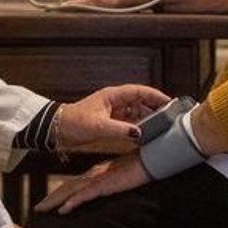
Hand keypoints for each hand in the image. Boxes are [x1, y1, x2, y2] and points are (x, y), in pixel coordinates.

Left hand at [35, 153, 150, 215]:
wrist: (151, 158)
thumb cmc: (141, 165)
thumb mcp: (124, 175)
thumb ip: (115, 181)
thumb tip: (110, 187)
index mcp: (98, 171)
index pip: (75, 183)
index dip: (61, 192)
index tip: (51, 201)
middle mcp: (95, 173)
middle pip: (68, 187)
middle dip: (52, 198)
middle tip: (38, 208)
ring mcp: (99, 178)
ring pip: (71, 191)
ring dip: (55, 200)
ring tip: (42, 209)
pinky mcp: (105, 184)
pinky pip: (85, 195)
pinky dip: (73, 202)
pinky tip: (63, 209)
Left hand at [54, 84, 170, 152]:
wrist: (59, 128)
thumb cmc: (74, 122)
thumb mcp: (99, 126)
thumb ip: (121, 129)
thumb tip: (139, 133)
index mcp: (113, 96)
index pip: (139, 92)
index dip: (155, 96)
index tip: (168, 102)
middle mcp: (115, 101)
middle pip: (140, 102)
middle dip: (154, 109)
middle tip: (168, 118)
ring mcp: (113, 112)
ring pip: (135, 113)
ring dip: (146, 119)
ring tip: (159, 128)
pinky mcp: (110, 122)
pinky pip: (129, 122)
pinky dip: (137, 128)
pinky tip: (144, 135)